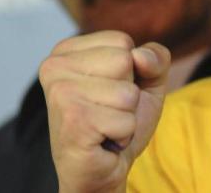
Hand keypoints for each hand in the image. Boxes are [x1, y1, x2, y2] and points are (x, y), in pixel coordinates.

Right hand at [39, 30, 169, 192]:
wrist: (101, 168)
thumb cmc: (118, 120)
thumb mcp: (146, 80)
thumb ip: (155, 57)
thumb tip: (140, 56)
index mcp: (66, 51)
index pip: (122, 42)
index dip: (131, 69)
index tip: (110, 89)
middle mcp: (54, 67)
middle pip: (125, 62)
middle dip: (129, 92)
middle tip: (107, 110)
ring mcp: (60, 94)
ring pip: (128, 93)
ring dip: (127, 115)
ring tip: (105, 125)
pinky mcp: (73, 122)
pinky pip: (126, 120)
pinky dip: (124, 133)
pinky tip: (103, 140)